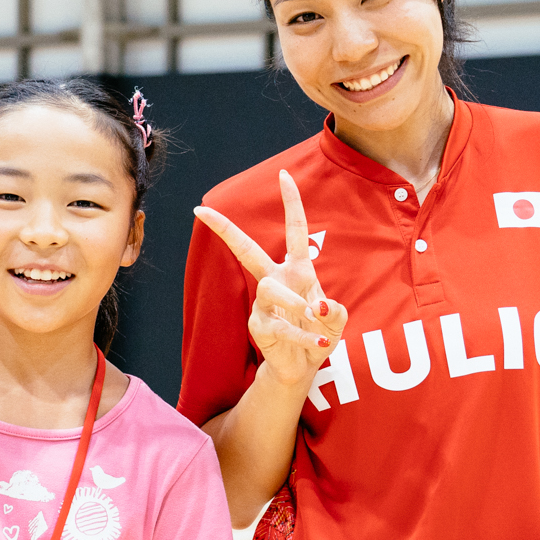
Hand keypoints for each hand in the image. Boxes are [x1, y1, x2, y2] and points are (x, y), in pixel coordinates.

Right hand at [194, 171, 347, 390]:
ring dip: (296, 303)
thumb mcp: (337, 319)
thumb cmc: (319, 331)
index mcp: (297, 269)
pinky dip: (302, 335)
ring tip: (315, 319)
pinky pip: (279, 326)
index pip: (295, 230)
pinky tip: (318, 342)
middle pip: (247, 250)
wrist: (305, 365)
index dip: (291, 202)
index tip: (283, 175)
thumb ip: (336, 312)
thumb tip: (320, 306)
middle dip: (225, 230)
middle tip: (202, 211)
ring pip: (270, 289)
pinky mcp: (259, 327)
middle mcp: (276, 280)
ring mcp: (263, 304)